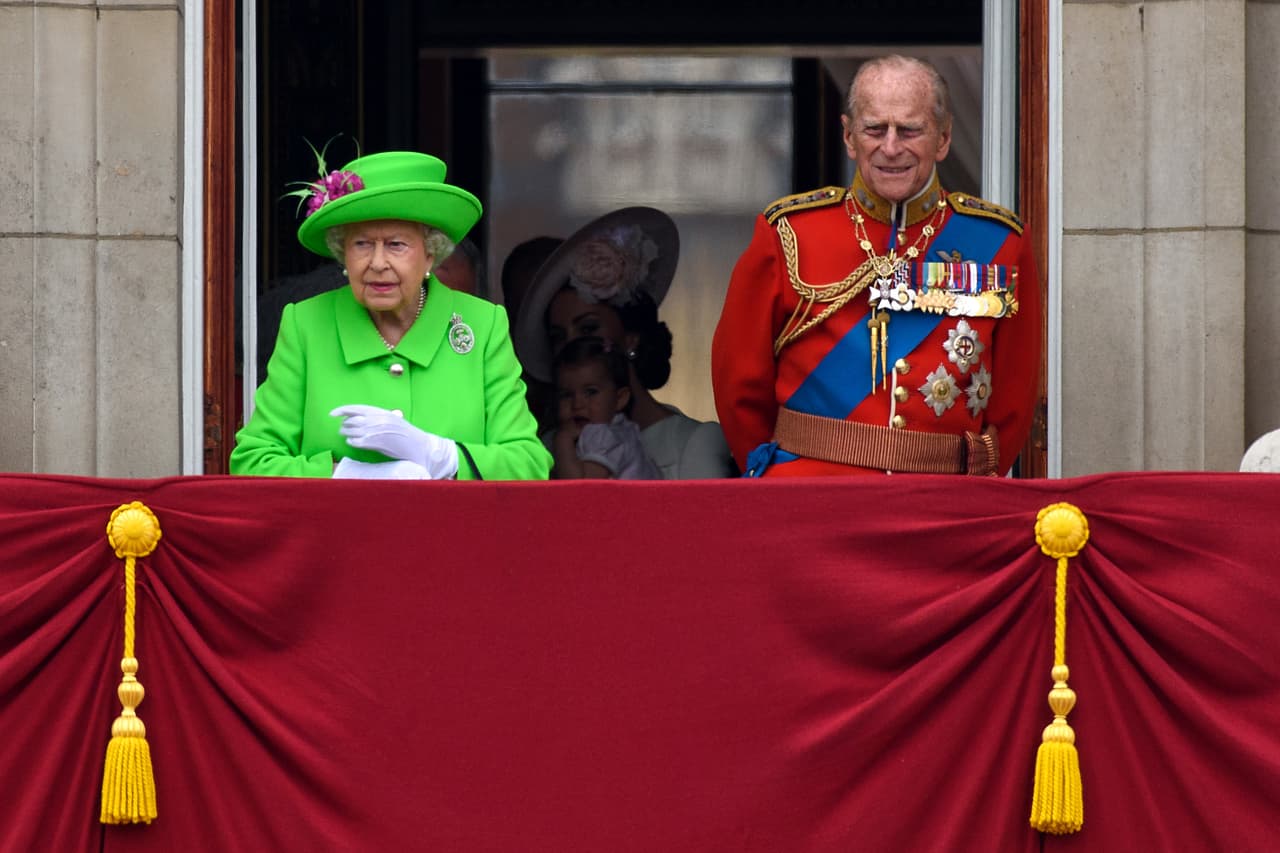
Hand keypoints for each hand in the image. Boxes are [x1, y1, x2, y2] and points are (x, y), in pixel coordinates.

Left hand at [330, 404, 458, 479]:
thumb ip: (379, 417)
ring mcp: (375, 431)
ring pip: (351, 431)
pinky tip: (352, 442)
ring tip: (346, 435)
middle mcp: (377, 420)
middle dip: (345, 425)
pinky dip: (352, 442)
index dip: (342, 410)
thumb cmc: (407, 434)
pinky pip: (356, 441)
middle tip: (343, 428)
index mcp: (382, 412)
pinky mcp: (375, 443)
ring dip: (346, 433)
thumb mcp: (394, 419)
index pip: (357, 408)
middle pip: (351, 420)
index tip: (333, 413)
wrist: (419, 446)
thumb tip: (362, 419)